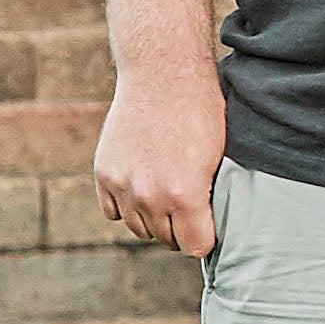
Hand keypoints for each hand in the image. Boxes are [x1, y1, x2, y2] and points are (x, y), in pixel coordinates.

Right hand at [95, 71, 227, 257]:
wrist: (163, 76)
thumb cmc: (201, 113)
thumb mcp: (220, 158)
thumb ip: (211, 197)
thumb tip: (213, 227)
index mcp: (185, 196)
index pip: (195, 247)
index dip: (205, 237)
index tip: (210, 224)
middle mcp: (149, 196)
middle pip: (166, 239)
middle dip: (181, 228)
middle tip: (191, 206)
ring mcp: (122, 186)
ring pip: (139, 228)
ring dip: (154, 218)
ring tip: (169, 194)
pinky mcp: (104, 173)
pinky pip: (113, 211)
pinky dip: (127, 205)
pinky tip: (144, 187)